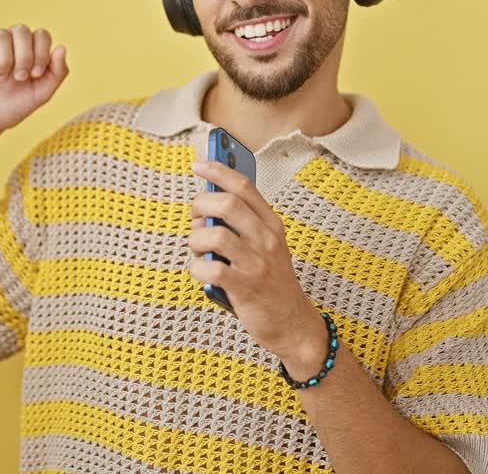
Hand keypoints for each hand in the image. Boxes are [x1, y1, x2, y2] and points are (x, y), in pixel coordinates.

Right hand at [0, 23, 69, 136]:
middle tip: (19, 78)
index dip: (41, 52)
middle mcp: (7, 43)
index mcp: (26, 50)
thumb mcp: (40, 94)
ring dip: (5, 61)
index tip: (35, 75)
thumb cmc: (9, 107)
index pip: (41, 34)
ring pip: (0, 34)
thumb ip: (56, 73)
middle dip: (25, 56)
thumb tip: (62, 48)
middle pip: (21, 30)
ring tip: (0, 80)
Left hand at [187, 159, 322, 360]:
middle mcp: (266, 239)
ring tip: (199, 250)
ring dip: (196, 239)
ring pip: (214, 235)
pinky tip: (203, 272)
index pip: (244, 187)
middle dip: (200, 204)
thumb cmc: (270, 282)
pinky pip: (210, 268)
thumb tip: (202, 209)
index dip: (218, 171)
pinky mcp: (245, 287)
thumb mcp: (264, 246)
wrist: (292, 323)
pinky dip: (198, 268)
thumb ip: (240, 226)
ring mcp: (257, 263)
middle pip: (227, 204)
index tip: (198, 165)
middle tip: (195, 216)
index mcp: (271, 224)